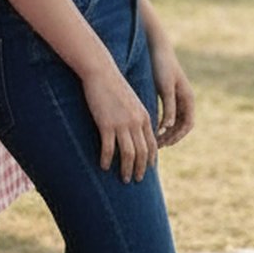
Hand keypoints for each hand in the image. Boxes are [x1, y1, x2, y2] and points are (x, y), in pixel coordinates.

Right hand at [81, 64, 158, 180]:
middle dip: (141, 168)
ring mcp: (122, 123)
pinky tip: (104, 166)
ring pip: (128, 153)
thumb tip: (136, 131)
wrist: (101, 72)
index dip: (151, 159)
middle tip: (136, 180)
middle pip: (142, 152)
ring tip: (124, 179)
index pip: (152, 143)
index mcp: (144, 117)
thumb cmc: (114, 86)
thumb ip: (136, 117)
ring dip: (127, 169)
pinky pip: (109, 148)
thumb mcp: (131, 102)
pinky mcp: (106, 124)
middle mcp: (136, 122)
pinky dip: (107, 160)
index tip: (148, 169)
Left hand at [151, 41, 196, 146]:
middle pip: (182, 126)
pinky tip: (152, 128)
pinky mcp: (169, 95)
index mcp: (188, 98)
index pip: (188, 124)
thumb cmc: (162, 66)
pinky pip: (169, 115)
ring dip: (167, 132)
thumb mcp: (165, 87)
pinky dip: (162, 124)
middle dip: (172, 137)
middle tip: (157, 147)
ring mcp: (178, 98)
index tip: (166, 144)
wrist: (157, 48)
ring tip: (154, 141)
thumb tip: (169, 127)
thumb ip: (169, 107)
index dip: (178, 136)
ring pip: (175, 122)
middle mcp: (185, 99)